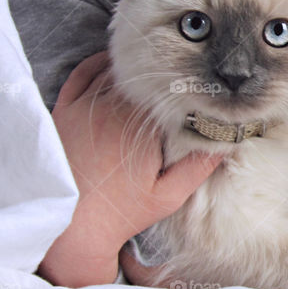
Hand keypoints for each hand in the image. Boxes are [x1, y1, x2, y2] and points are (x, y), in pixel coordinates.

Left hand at [37, 52, 221, 286]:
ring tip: (148, 66)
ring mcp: (86, 105)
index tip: (193, 85)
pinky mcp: (64, 109)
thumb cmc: (120, 212)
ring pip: (115, 70)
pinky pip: (82, 73)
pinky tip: (110, 64)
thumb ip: (197, 168)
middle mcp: (114, 107)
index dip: (182, 84)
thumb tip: (222, 143)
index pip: (169, 90)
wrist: (67, 225)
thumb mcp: (168, 197)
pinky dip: (97, 63)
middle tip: (173, 72)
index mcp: (143, 126)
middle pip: (142, 75)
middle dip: (159, 72)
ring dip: (133, 66)